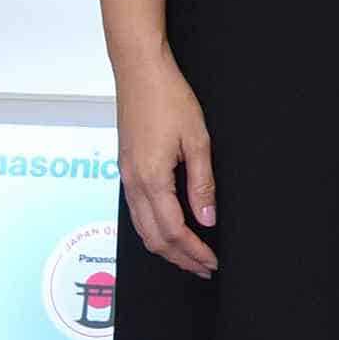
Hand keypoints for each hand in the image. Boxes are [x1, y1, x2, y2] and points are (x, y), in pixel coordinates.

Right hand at [116, 46, 216, 276]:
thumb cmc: (168, 98)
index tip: (212, 262)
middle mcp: (133, 183)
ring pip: (142, 228)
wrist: (139, 71)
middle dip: (179, 258)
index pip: (173, 231)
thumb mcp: (197, 140)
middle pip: (153, 238)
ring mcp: (126, 177)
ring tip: (190, 255)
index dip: (194, 251)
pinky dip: (154, 229)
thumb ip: (202, 184)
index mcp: (151, 179)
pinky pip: (136, 211)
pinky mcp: (126, 168)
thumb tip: (207, 220)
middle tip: (204, 268)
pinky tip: (170, 228)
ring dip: (166, 246)